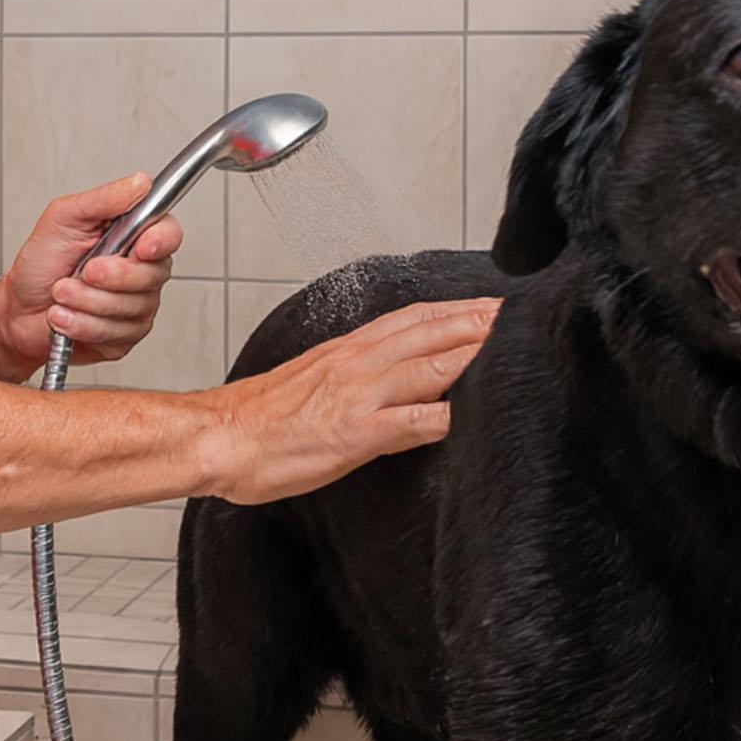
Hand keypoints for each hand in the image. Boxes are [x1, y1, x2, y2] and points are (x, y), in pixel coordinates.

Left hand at [0, 172, 182, 377]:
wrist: (16, 309)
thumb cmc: (40, 263)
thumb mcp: (64, 219)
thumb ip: (102, 200)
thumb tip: (140, 183)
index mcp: (132, 236)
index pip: (168, 233)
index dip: (161, 241)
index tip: (141, 247)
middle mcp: (141, 271)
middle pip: (153, 274)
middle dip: (111, 276)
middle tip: (82, 271)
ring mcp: (136, 307)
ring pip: (131, 307)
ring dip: (87, 301)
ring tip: (61, 293)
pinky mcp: (124, 338)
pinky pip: (115, 333)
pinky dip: (82, 324)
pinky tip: (64, 317)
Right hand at [203, 297, 499, 504]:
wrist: (218, 436)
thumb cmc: (261, 417)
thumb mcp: (315, 379)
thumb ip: (357, 373)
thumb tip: (391, 374)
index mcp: (349, 350)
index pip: (415, 318)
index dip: (458, 309)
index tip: (494, 304)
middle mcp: (358, 364)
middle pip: (432, 333)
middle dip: (480, 323)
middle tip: (522, 314)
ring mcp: (359, 396)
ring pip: (430, 366)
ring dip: (475, 356)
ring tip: (514, 350)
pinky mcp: (355, 433)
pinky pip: (410, 422)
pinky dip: (444, 417)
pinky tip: (471, 417)